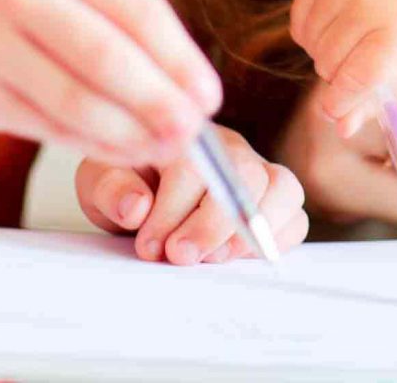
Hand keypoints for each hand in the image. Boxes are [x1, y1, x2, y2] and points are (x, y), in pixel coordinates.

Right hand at [0, 0, 221, 165]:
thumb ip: (130, 24)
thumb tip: (192, 92)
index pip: (137, 10)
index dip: (180, 60)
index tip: (209, 98)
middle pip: (104, 58)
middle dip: (157, 103)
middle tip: (192, 133)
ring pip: (73, 102)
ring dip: (128, 135)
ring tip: (164, 149)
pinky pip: (46, 128)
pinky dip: (92, 145)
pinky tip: (122, 151)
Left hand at [75, 125, 307, 264]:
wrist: (141, 193)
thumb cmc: (125, 183)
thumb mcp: (101, 181)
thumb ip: (112, 189)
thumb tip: (136, 206)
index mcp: (188, 136)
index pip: (194, 166)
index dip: (172, 211)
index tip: (149, 246)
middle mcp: (231, 149)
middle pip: (246, 175)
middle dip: (211, 224)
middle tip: (179, 256)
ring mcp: (259, 173)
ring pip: (283, 189)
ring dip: (249, 232)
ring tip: (212, 260)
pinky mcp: (275, 204)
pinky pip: (295, 219)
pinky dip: (274, 242)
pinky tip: (235, 258)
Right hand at [291, 0, 396, 134]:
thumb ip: (379, 100)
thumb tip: (340, 128)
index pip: (354, 79)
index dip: (339, 103)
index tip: (336, 110)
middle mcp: (370, 3)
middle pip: (327, 64)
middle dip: (338, 76)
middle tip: (361, 65)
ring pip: (311, 44)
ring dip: (324, 54)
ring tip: (353, 44)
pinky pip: (299, 19)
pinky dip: (310, 33)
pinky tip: (336, 27)